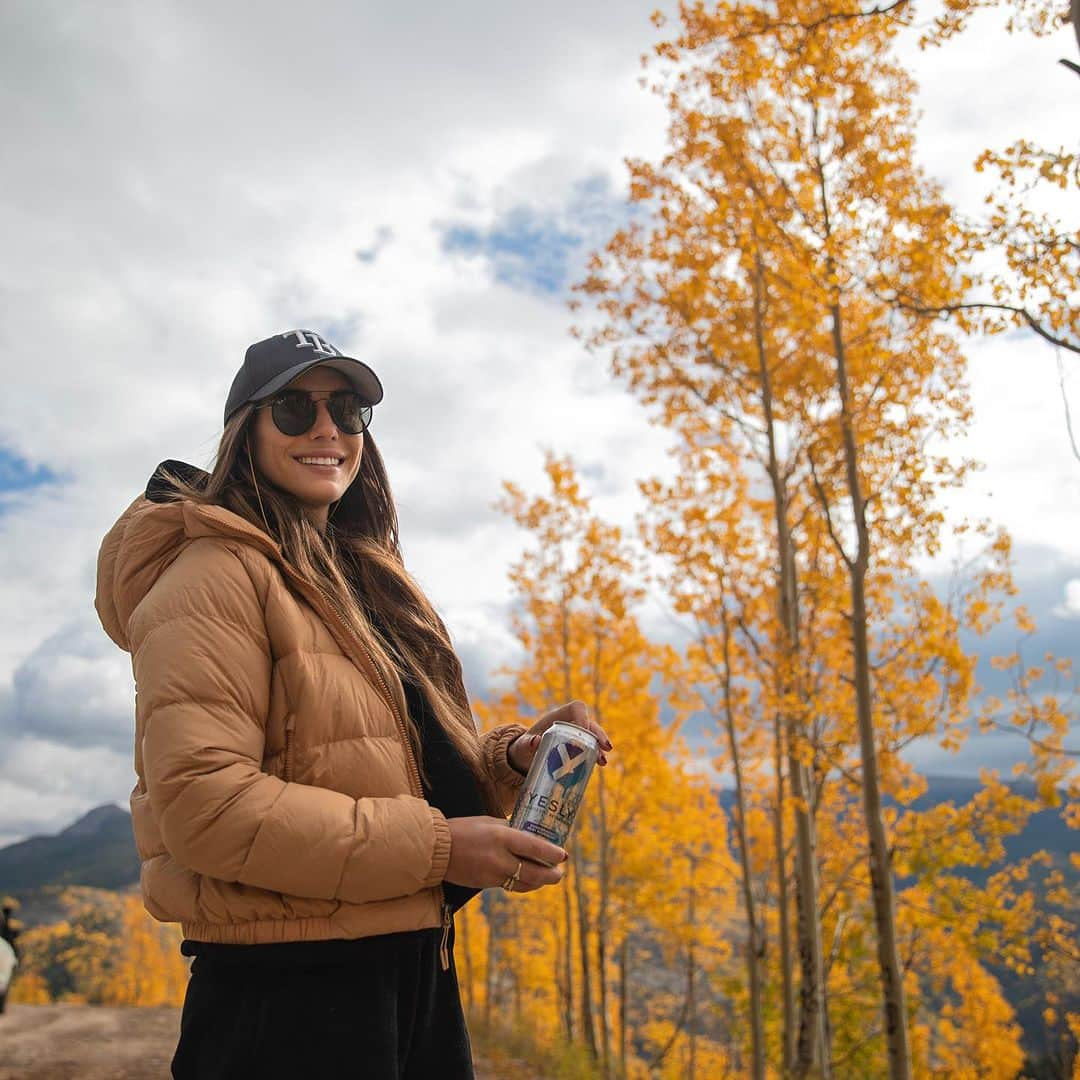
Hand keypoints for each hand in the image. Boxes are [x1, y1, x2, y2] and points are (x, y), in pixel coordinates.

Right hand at [445, 816, 567, 891]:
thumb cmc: (463, 829)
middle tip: (559, 873)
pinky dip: (522, 884)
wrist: (437, 849)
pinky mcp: (485, 884)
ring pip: (523, 883)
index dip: (551, 853)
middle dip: (550, 874)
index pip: (533, 847)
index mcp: (501, 837)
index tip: (563, 855)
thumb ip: (509, 828)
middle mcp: (499, 858)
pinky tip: (528, 880)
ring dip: (538, 882)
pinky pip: (509, 886)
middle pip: (532, 872)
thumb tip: (528, 832)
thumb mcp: (488, 822)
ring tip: (548, 878)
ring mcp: (492, 874)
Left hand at [507, 700, 612, 775]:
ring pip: (592, 737)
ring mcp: (575, 737)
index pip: (576, 708)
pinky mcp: (577, 749)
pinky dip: (596, 755)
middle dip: (598, 734)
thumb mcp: (523, 746)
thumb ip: (527, 743)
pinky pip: (590, 749)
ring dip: (599, 746)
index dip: (583, 716)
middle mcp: (570, 724)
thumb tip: (534, 741)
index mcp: (558, 717)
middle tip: (606, 747)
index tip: (584, 729)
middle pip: (589, 724)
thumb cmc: (523, 747)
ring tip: (603, 761)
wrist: (524, 759)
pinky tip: (600, 764)